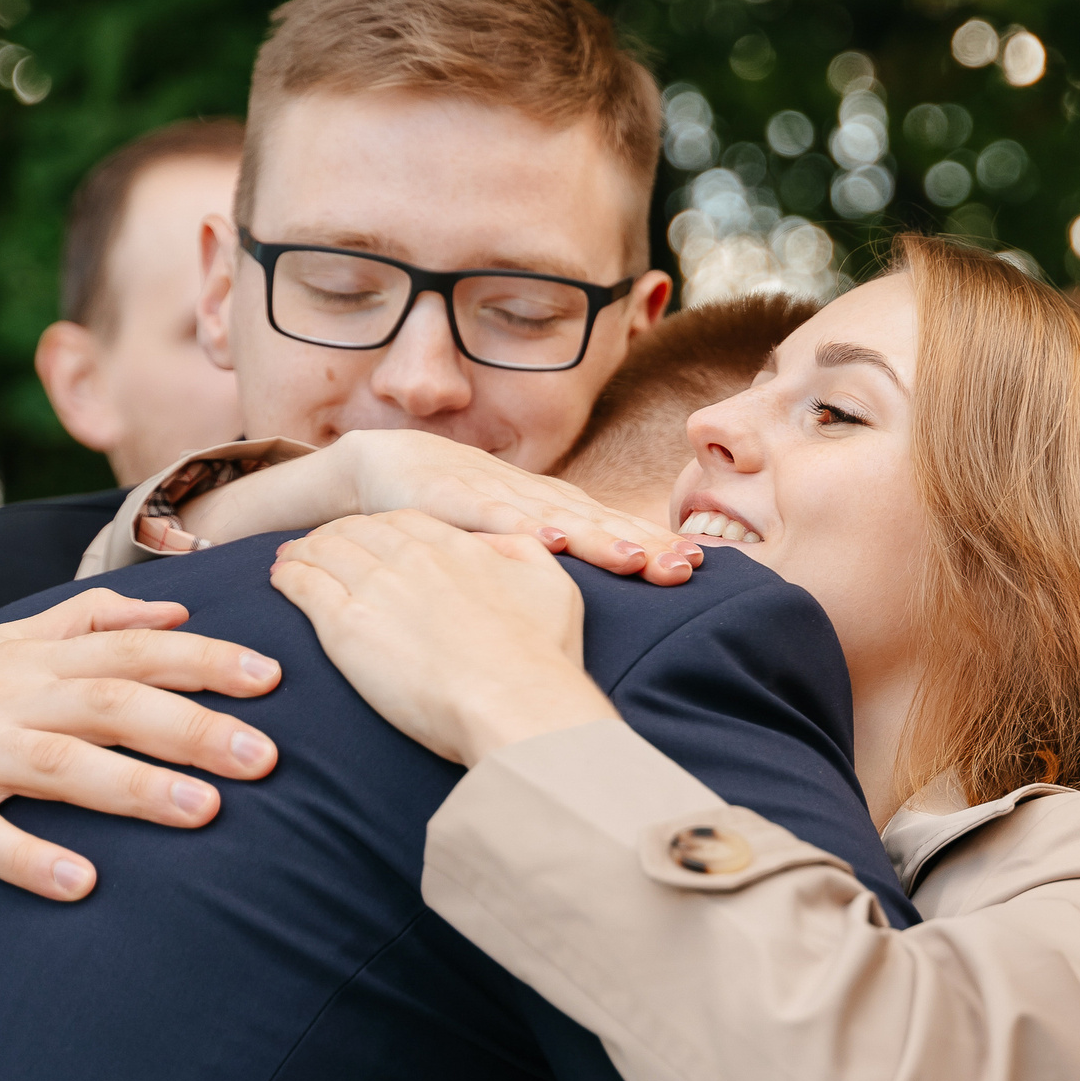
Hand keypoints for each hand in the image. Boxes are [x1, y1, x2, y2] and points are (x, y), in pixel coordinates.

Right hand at [0, 588, 281, 899]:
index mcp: (35, 659)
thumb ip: (89, 621)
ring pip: (59, 762)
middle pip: (113, 702)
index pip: (135, 649)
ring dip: (134, 788)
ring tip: (203, 813)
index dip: (205, 659)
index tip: (276, 678)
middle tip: (269, 758)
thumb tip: (174, 607)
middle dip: (195, 727)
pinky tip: (79, 884)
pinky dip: (27, 857)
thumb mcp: (5, 645)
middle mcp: (7, 694)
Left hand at [268, 511, 618, 766]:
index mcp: (456, 544)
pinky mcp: (346, 626)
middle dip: (334, 535)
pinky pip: (303, 586)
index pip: (402, 522)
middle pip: (357, 531)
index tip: (366, 539)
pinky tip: (279, 579)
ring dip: (303, 551)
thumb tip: (500, 544)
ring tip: (288, 560)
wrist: (518, 704)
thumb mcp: (553, 587)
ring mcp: (376, 587)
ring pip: (324, 551)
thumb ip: (525, 553)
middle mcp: (411, 556)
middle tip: (315, 546)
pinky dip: (288, 577)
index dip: (377, 529)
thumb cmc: (543, 657)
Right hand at [324, 429, 701, 585]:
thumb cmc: (452, 509)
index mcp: (550, 511)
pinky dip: (524, 528)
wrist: (378, 467)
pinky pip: (492, 518)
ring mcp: (495, 496)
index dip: (655, 543)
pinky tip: (550, 540)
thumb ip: (546, 564)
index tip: (701, 566)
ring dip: (599, 539)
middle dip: (645, 544)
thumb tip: (585, 613)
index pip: (613, 528)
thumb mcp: (506, 538)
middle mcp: (533, 501)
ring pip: (557, 520)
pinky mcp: (452, 500)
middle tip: (688, 564)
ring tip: (637, 560)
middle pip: (599, 523)